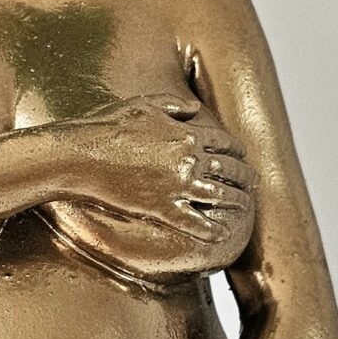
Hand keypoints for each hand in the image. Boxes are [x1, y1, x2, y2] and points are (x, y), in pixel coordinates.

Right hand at [67, 93, 254, 245]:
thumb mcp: (144, 104)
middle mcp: (189, 160)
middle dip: (246, 176)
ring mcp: (177, 187)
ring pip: (219, 197)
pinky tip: (222, 234)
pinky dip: (212, 230)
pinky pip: (196, 224)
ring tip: (245, 206)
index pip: (225, 143)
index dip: (238, 151)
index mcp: (188, 133)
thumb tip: (195, 108)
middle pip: (229, 170)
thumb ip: (174, 104)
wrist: (82, 155)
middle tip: (255, 182)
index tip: (242, 156)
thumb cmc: (108, 126)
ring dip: (237, 202)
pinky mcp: (163, 209)